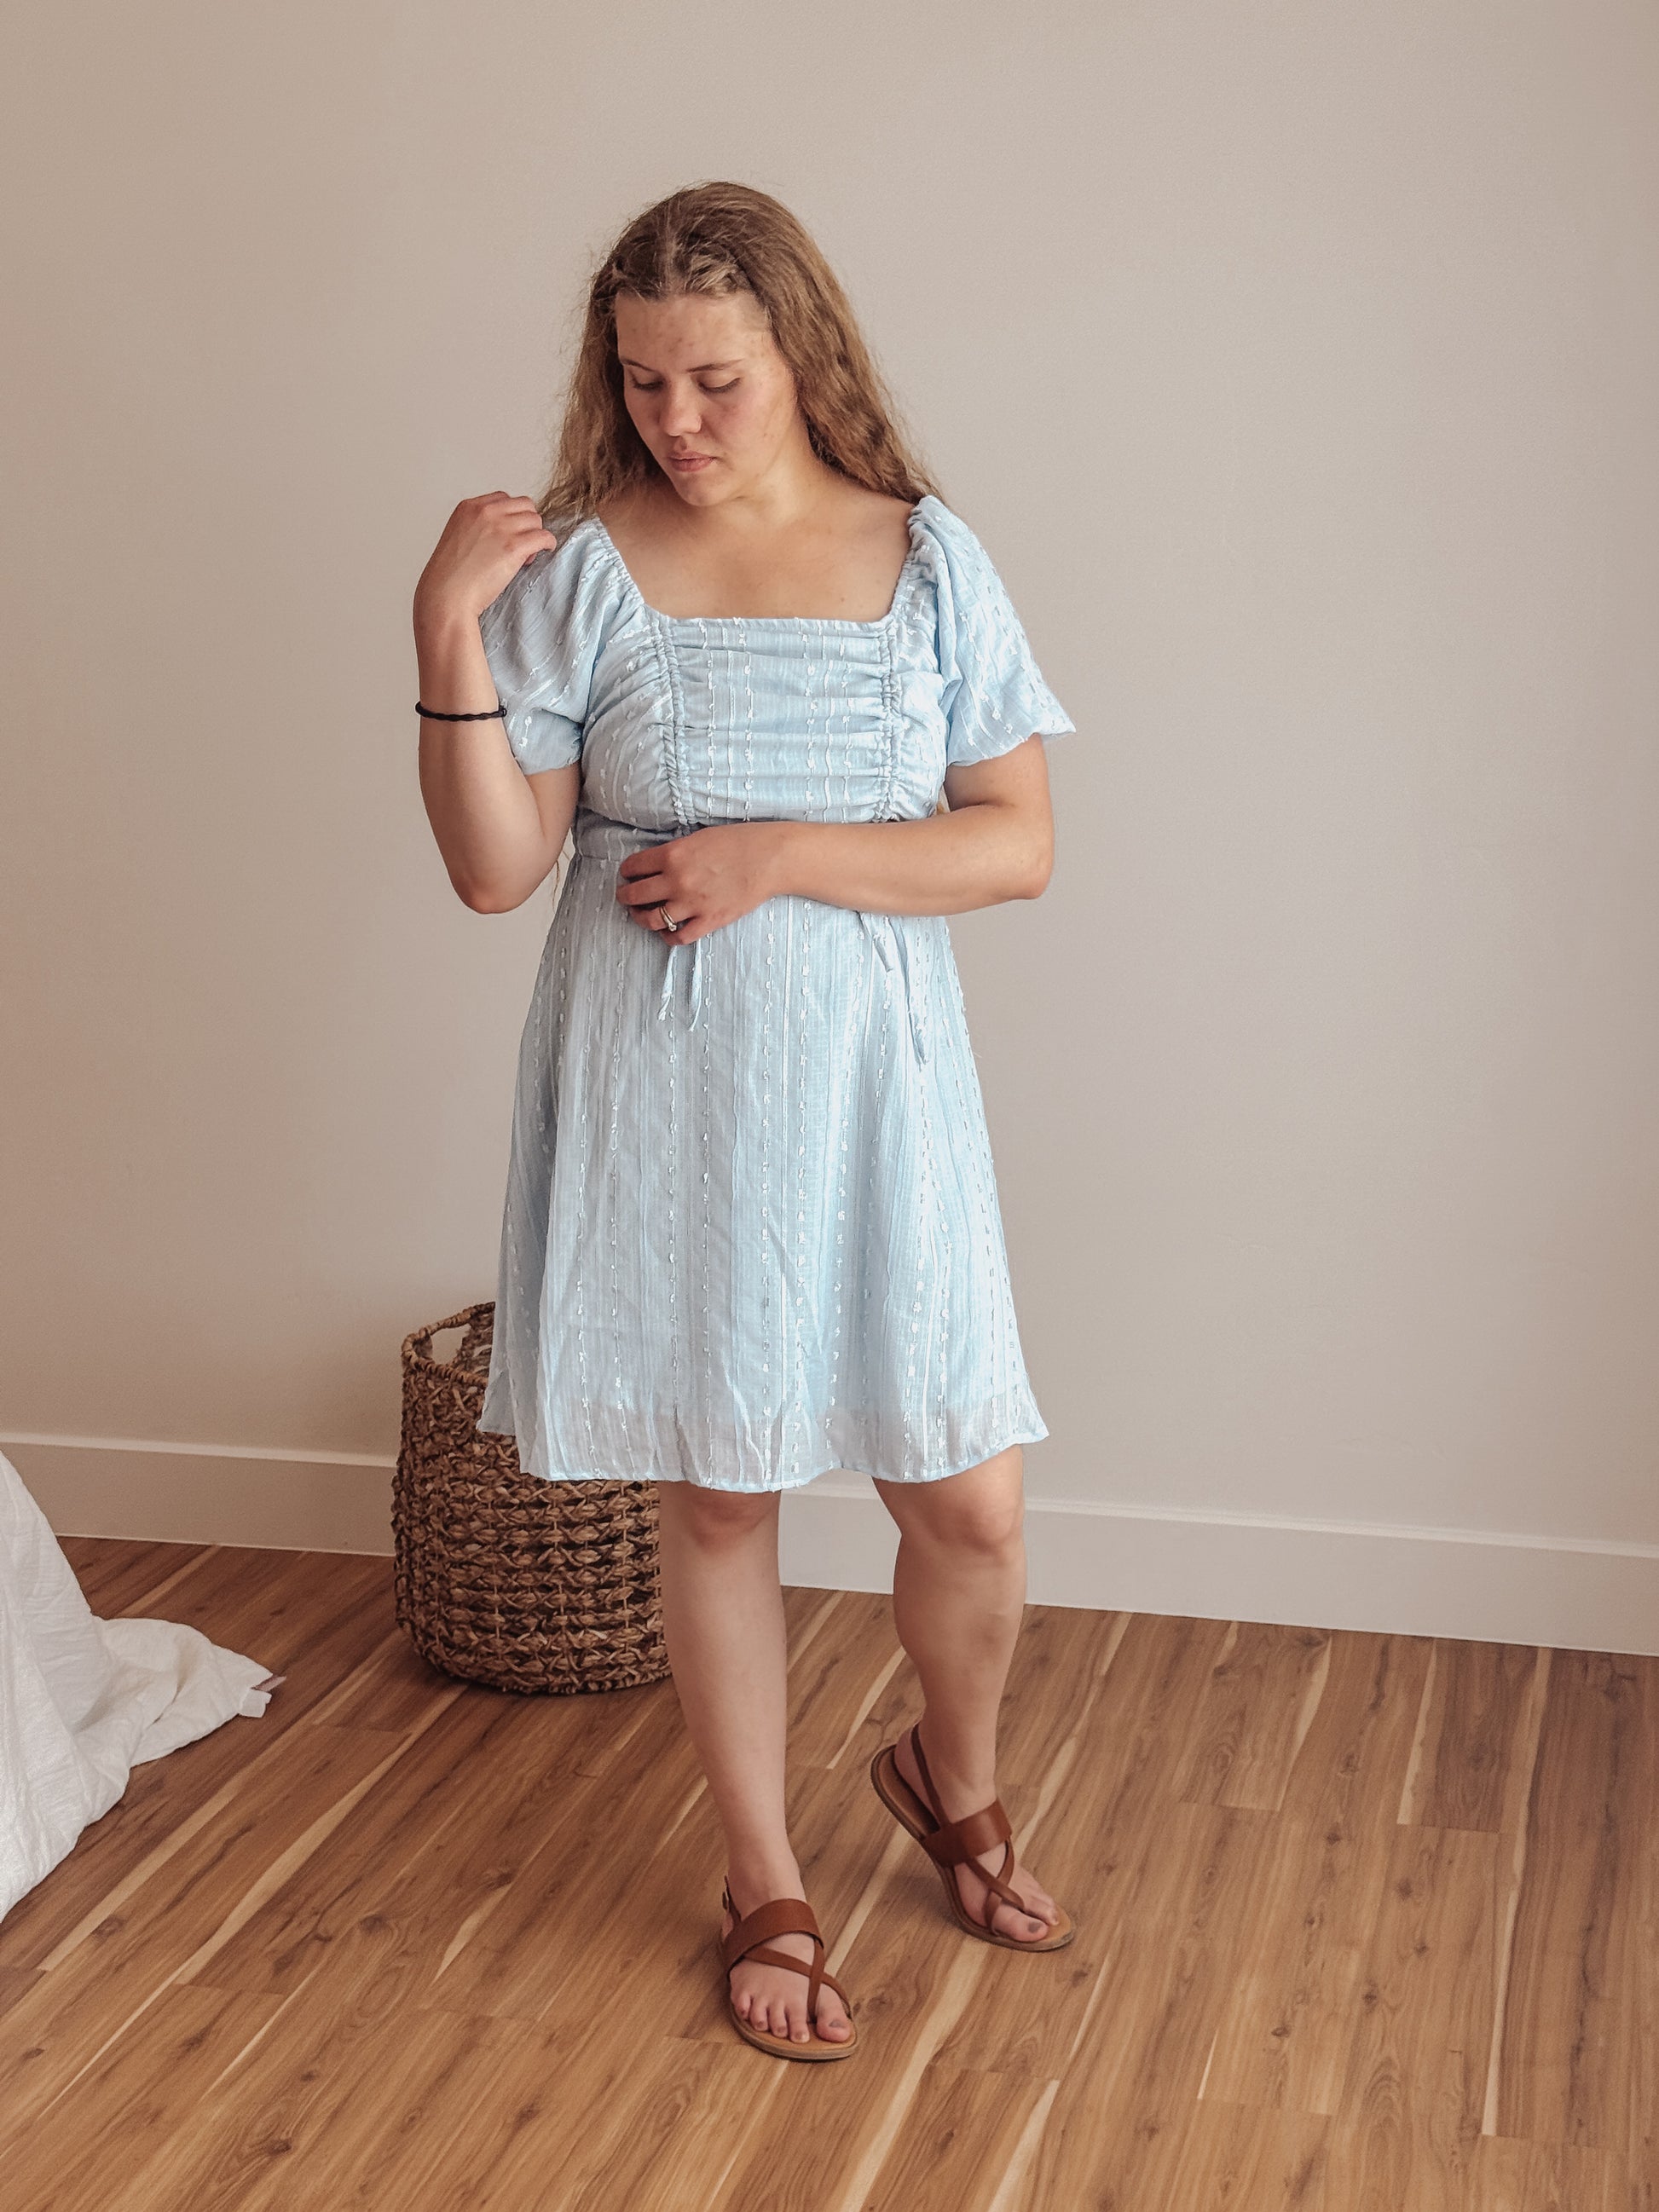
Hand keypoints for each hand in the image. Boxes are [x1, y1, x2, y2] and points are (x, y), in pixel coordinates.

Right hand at [414, 492, 558, 631]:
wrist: (447, 596)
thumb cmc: (451, 577)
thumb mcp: (458, 537)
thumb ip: (478, 526)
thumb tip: (506, 529)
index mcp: (469, 507)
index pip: (504, 498)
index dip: (512, 516)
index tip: (510, 533)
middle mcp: (485, 512)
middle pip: (524, 505)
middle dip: (527, 524)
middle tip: (521, 545)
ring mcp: (500, 527)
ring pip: (536, 520)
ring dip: (535, 536)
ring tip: (525, 556)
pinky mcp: (514, 546)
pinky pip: (544, 536)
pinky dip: (548, 544)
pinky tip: (544, 552)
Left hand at [614, 823, 785, 944]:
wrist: (769, 858)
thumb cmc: (739, 841)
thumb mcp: (699, 837)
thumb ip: (675, 851)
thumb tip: (658, 863)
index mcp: (672, 854)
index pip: (633, 867)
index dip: (627, 871)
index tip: (628, 874)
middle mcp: (677, 880)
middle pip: (635, 895)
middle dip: (625, 896)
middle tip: (624, 896)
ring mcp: (692, 904)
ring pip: (651, 920)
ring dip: (640, 918)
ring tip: (640, 915)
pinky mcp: (709, 920)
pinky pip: (679, 936)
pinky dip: (668, 936)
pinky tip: (666, 931)